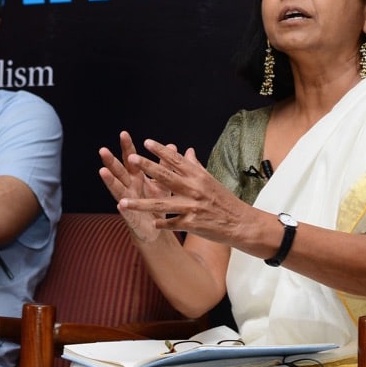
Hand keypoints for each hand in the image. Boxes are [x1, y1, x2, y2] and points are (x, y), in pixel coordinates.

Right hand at [98, 132, 163, 242]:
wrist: (158, 227)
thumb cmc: (159, 202)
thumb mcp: (164, 182)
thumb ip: (166, 166)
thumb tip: (172, 146)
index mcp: (137, 176)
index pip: (130, 159)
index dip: (127, 147)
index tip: (123, 133)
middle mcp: (129, 186)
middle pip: (118, 171)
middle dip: (110, 161)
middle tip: (103, 150)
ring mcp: (127, 200)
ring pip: (116, 188)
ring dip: (109, 180)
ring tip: (102, 171)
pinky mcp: (131, 216)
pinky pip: (127, 211)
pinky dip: (124, 207)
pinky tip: (119, 204)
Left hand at [116, 137, 249, 244]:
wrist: (242, 223)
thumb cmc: (224, 200)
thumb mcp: (210, 180)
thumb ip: (195, 166)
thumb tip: (186, 150)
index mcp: (198, 176)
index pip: (177, 160)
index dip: (161, 151)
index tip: (146, 142)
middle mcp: (194, 189)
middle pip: (166, 176)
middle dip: (147, 167)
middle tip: (131, 159)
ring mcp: (192, 207)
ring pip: (162, 204)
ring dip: (141, 204)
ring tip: (123, 202)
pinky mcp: (192, 224)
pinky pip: (172, 223)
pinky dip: (161, 224)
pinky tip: (149, 223)